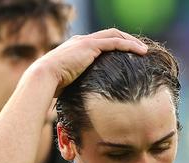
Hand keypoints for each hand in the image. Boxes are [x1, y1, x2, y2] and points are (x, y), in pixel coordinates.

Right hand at [33, 29, 147, 96]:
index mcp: (77, 48)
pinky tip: (141, 52)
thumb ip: (79, 85)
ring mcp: (86, 41)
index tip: (127, 56)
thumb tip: (85, 101)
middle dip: (127, 40)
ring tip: (144, 51)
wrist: (44, 77)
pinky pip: (115, 42)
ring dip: (131, 41)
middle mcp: (81, 41)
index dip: (116, 46)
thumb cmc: (53, 86)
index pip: (100, 42)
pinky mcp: (90, 45)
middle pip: (110, 35)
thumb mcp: (70, 84)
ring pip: (115, 35)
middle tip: (140, 50)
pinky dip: (129, 45)